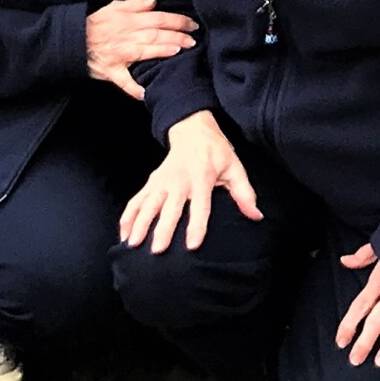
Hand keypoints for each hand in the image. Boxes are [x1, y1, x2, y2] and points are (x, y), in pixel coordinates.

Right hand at [84, 0, 196, 100]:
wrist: (72, 41)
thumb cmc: (95, 24)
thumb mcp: (114, 8)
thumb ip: (136, 4)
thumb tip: (155, 1)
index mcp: (129, 21)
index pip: (159, 19)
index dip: (177, 21)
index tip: (192, 24)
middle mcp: (127, 38)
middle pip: (157, 35)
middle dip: (177, 37)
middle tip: (193, 40)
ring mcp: (120, 56)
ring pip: (146, 52)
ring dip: (163, 52)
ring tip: (179, 52)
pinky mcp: (112, 71)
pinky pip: (124, 81)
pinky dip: (134, 88)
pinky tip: (146, 93)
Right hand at [118, 111, 260, 252]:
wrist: (192, 129)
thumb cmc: (216, 152)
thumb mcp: (235, 167)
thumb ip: (244, 193)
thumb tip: (256, 216)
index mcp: (203, 178)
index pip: (200, 206)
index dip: (197, 225)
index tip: (192, 245)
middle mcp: (180, 181)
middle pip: (170, 208)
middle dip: (163, 229)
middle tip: (157, 250)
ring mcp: (162, 181)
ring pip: (148, 205)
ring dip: (139, 224)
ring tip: (132, 245)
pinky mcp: (151, 182)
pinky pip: (136, 200)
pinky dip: (127, 217)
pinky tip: (123, 234)